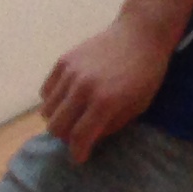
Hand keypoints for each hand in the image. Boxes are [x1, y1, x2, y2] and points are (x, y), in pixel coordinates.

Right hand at [40, 15, 172, 161]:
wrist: (140, 34)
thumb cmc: (147, 72)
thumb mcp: (139, 104)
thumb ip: (113, 125)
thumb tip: (90, 140)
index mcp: (106, 101)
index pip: (79, 136)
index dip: (77, 152)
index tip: (79, 158)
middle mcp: (83, 88)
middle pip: (56, 127)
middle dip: (65, 138)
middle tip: (77, 136)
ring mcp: (70, 73)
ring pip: (47, 110)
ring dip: (58, 120)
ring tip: (73, 117)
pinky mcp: (63, 61)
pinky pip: (45, 92)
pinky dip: (53, 101)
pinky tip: (67, 100)